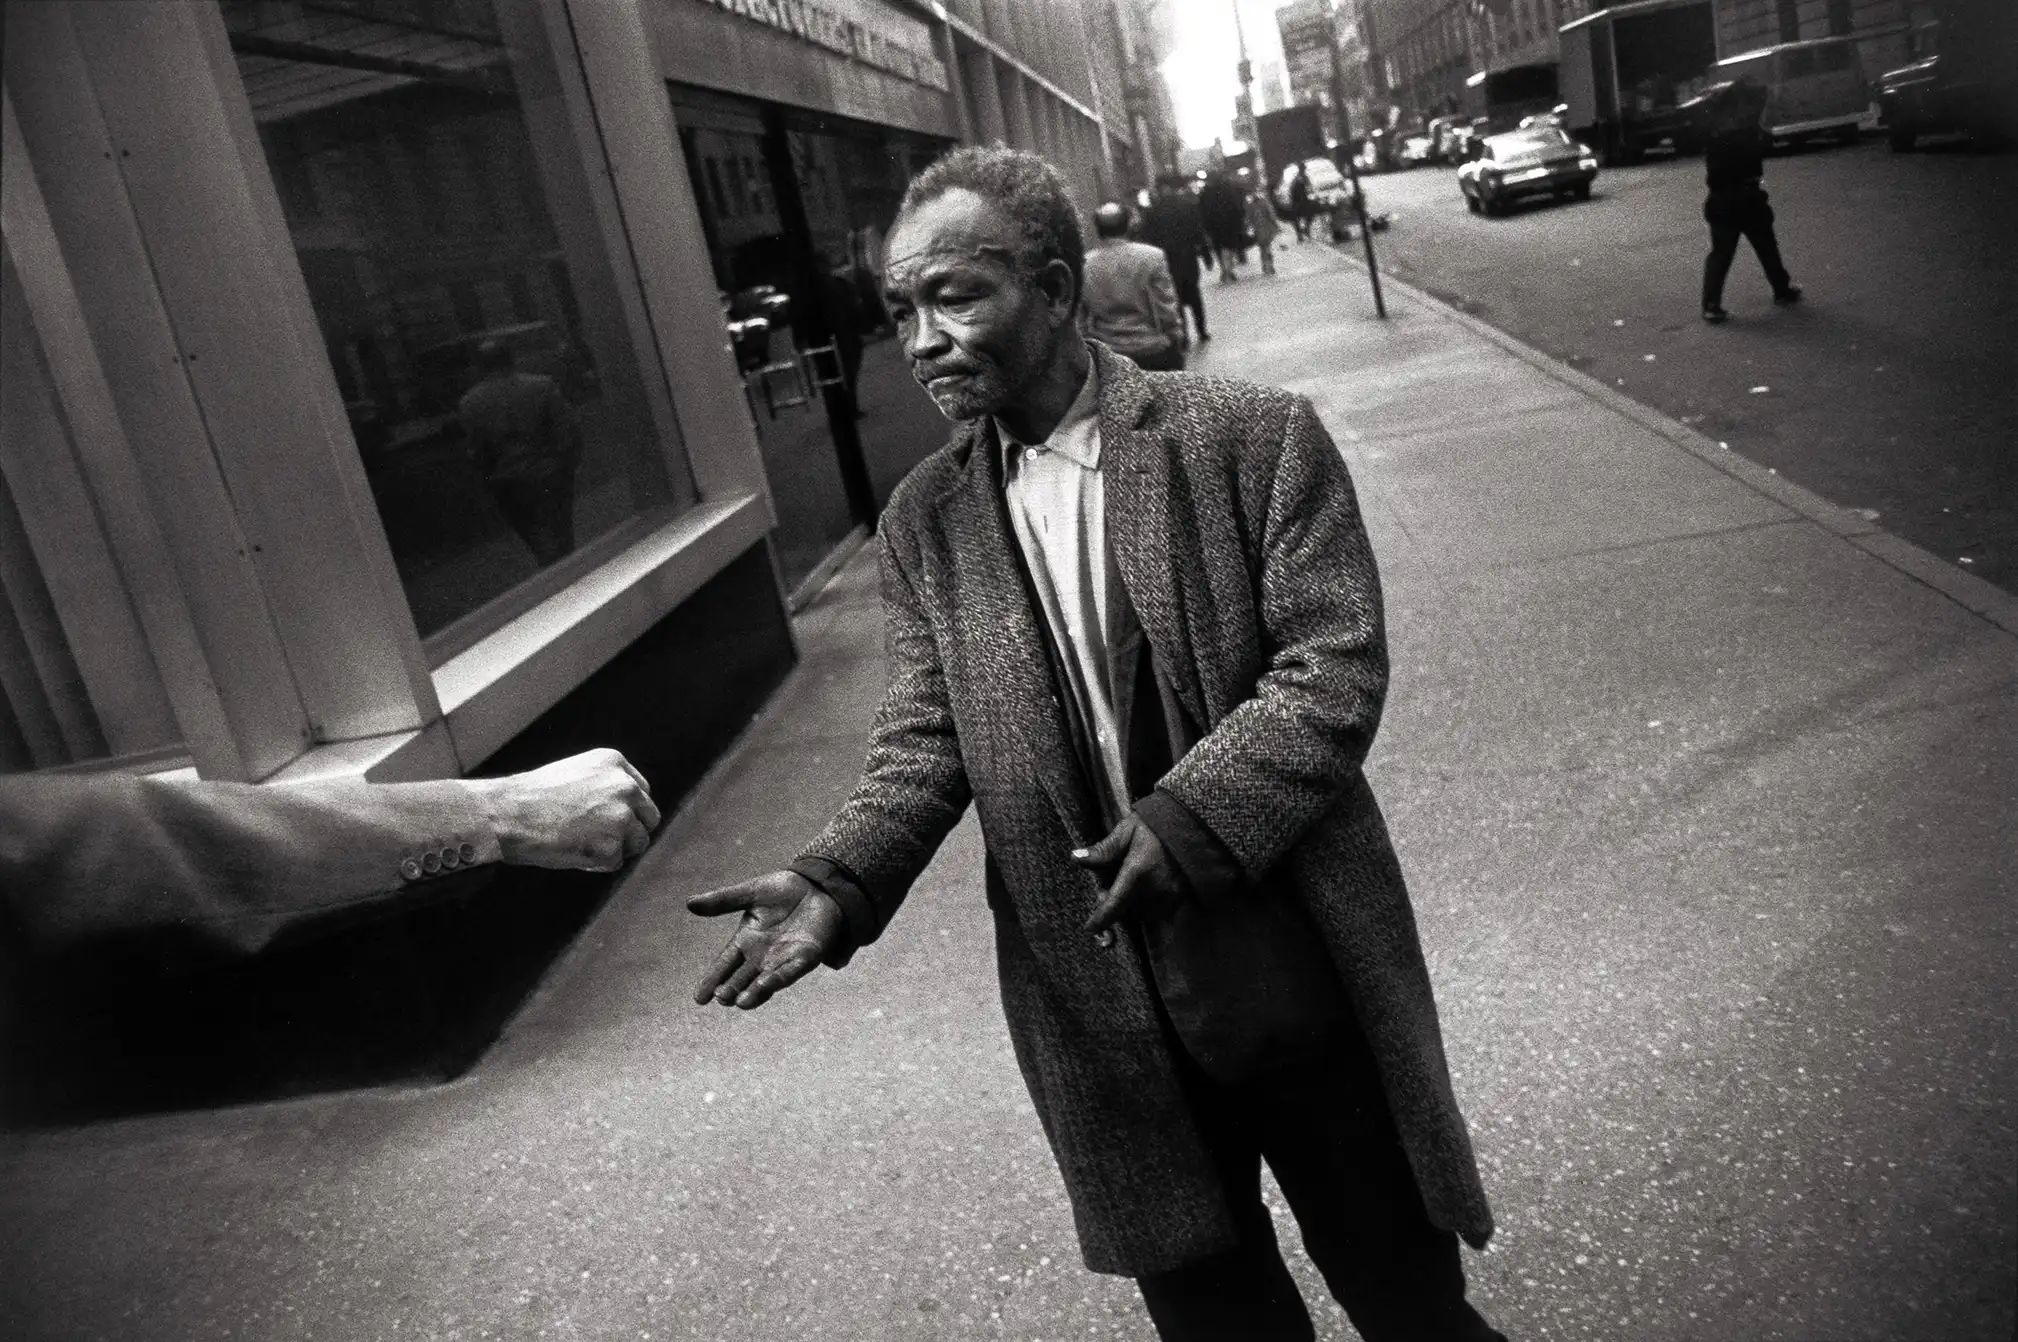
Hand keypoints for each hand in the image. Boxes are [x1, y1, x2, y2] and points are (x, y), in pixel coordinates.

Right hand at [466, 748, 658, 870]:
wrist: (507, 814)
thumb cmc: (531, 797)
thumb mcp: (574, 773)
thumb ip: (604, 785)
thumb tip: (628, 810)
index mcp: (615, 764)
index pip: (641, 793)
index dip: (629, 810)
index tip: (612, 819)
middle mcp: (624, 787)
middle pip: (649, 818)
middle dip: (632, 831)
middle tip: (604, 839)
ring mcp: (621, 817)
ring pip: (638, 842)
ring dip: (616, 849)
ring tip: (582, 844)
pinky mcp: (611, 846)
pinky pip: (615, 863)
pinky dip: (597, 864)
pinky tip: (573, 852)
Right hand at [687, 870, 843, 1008]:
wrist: (817, 886)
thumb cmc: (783, 891)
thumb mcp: (751, 893)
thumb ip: (723, 900)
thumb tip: (689, 903)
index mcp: (746, 941)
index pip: (724, 964)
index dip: (712, 980)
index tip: (699, 998)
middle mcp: (762, 956)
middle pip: (742, 978)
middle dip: (732, 989)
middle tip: (721, 998)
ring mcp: (783, 959)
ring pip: (765, 981)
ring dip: (754, 991)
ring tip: (740, 1002)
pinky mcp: (805, 957)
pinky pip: (790, 971)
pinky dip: (778, 978)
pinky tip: (766, 984)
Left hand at [1074, 815, 1186, 945]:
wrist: (1192, 825)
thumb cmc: (1155, 825)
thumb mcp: (1127, 830)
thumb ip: (1104, 849)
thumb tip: (1076, 858)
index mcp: (1137, 871)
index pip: (1114, 903)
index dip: (1101, 919)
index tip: (1089, 928)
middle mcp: (1154, 889)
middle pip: (1125, 910)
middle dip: (1114, 905)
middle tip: (1107, 887)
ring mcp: (1170, 896)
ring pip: (1141, 914)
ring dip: (1130, 907)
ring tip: (1128, 885)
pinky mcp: (1181, 898)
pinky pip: (1158, 913)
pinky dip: (1147, 908)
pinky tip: (1145, 892)